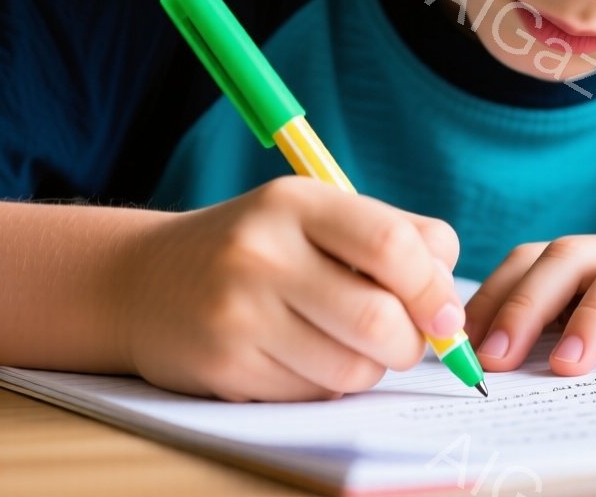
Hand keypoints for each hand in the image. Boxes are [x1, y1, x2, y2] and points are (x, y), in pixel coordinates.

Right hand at [112, 177, 462, 400]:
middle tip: (403, 341)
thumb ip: (393, 240)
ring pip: (352, 368)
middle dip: (410, 343)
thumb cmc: (257, 249)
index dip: (434, 288)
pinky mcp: (226, 365)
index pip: (393, 245)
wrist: (144, 281)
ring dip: (369, 368)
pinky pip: (313, 394)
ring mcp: (240, 312)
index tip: (445, 315)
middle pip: (379, 318)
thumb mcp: (315, 217)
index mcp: (296, 201)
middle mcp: (263, 252)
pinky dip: (326, 385)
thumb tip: (451, 304)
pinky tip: (299, 359)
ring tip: (344, 345)